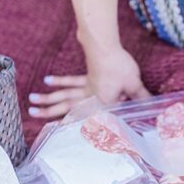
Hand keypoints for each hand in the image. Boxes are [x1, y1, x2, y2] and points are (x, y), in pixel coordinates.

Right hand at [28, 46, 148, 118]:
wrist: (106, 46)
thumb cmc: (119, 66)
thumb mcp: (133, 83)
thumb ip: (140, 96)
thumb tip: (153, 106)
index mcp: (98, 103)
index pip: (87, 120)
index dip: (73, 129)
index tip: (58, 137)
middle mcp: (87, 97)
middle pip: (66, 107)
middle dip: (49, 112)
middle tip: (31, 114)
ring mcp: (85, 86)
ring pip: (63, 96)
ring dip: (47, 99)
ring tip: (31, 101)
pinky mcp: (86, 76)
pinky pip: (70, 81)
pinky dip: (59, 82)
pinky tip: (47, 81)